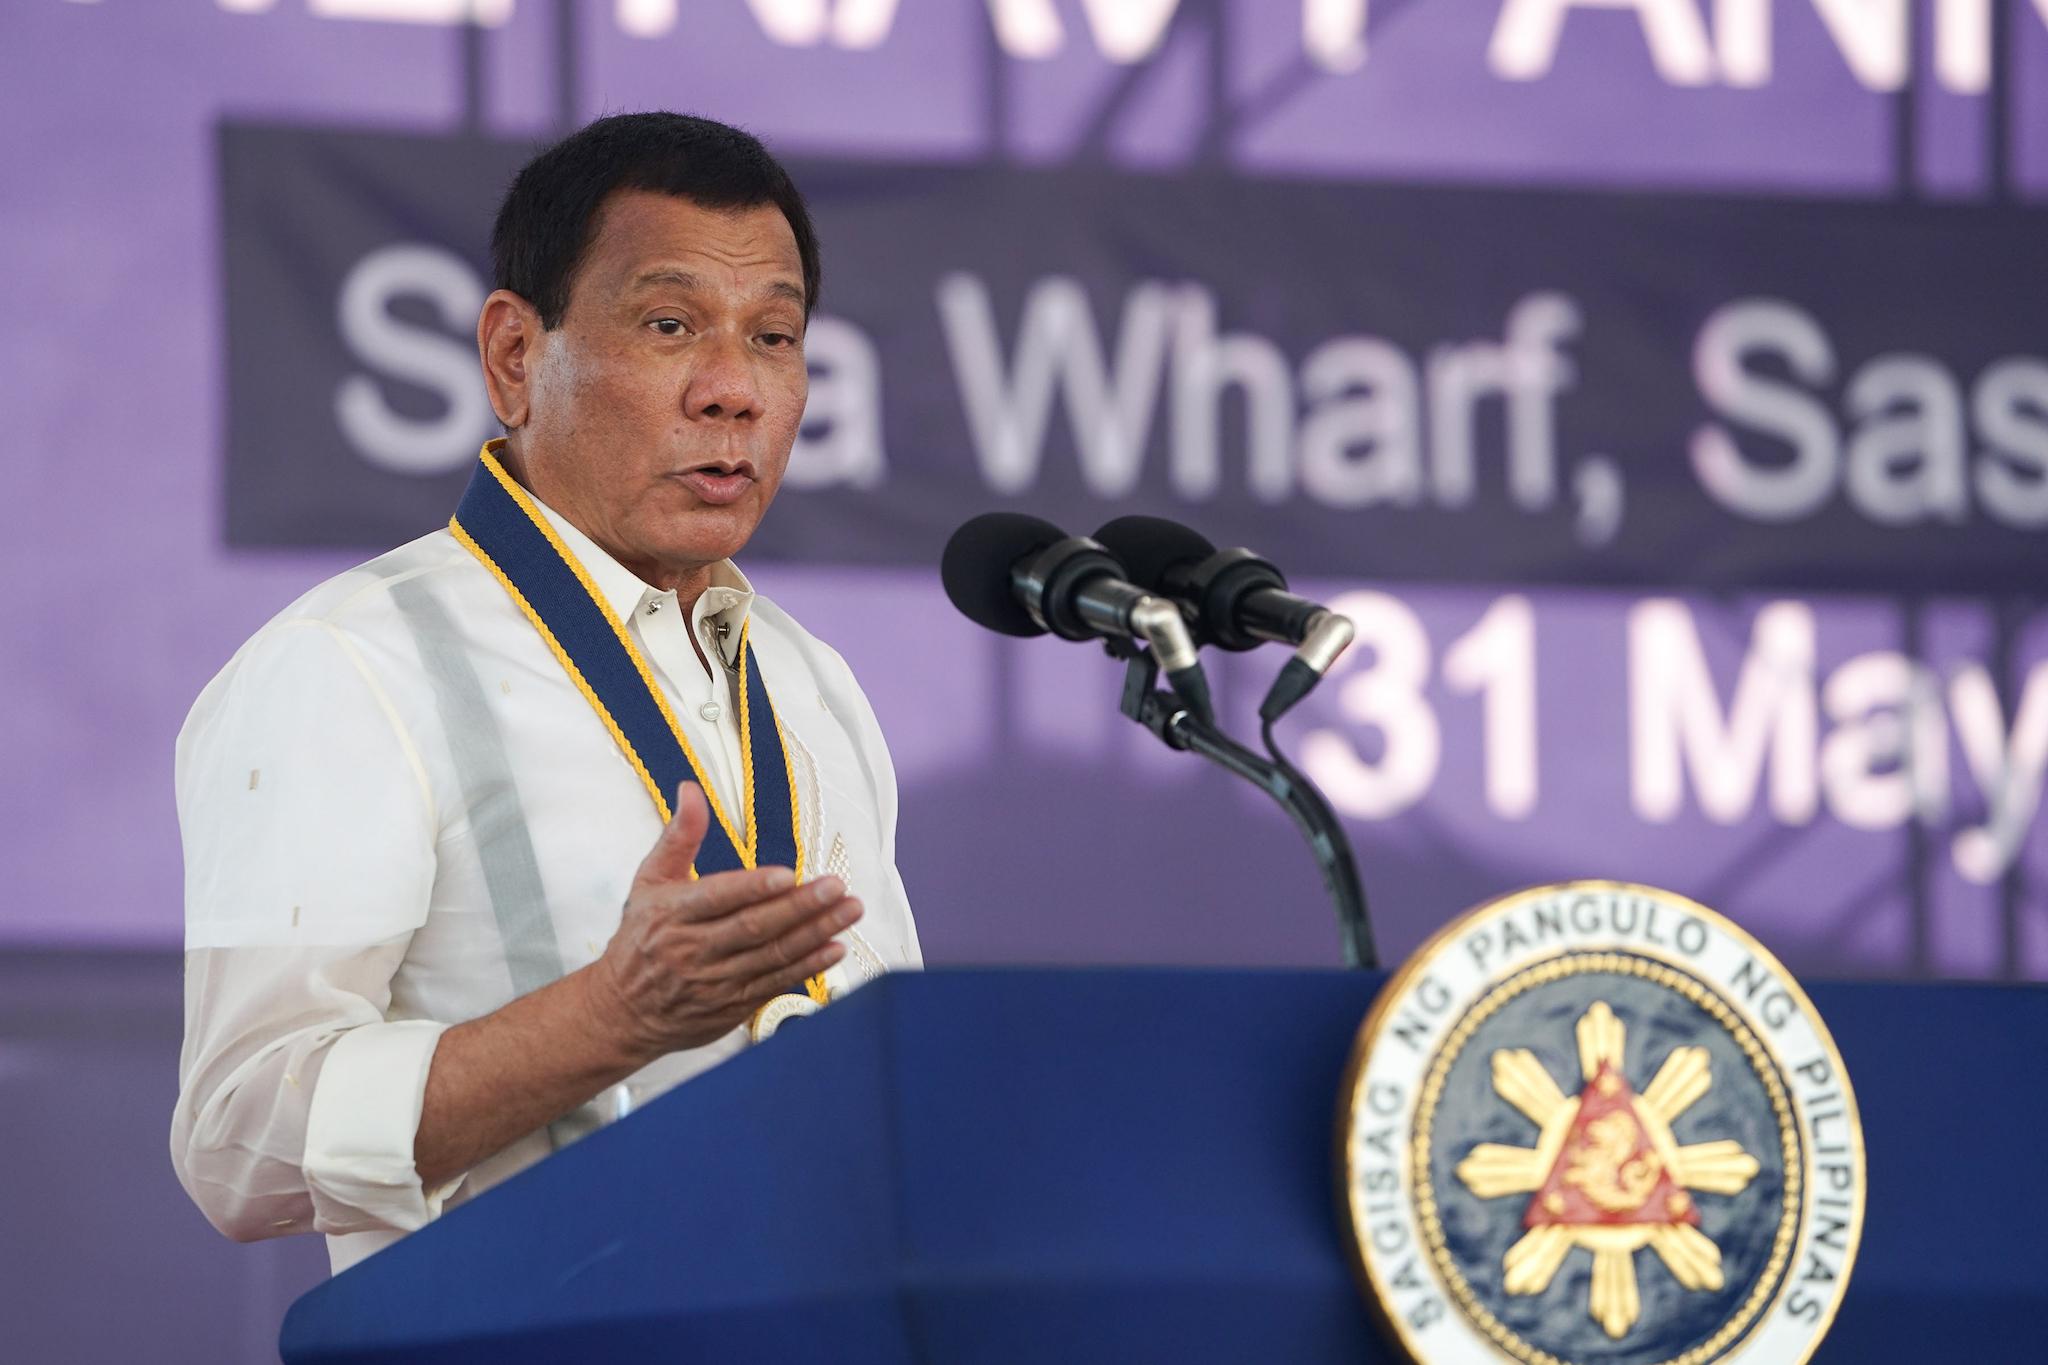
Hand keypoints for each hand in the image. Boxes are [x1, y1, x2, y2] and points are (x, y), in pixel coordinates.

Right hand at [587, 783, 861, 1058]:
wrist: (623, 1012)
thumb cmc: (640, 938)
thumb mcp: (649, 881)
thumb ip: (678, 836)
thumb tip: (691, 790)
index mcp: (672, 913)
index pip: (718, 898)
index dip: (754, 887)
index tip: (788, 875)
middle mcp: (693, 949)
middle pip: (753, 927)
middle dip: (800, 907)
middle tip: (837, 887)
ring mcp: (714, 982)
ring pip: (771, 956)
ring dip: (815, 933)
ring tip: (849, 910)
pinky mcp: (732, 1007)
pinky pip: (776, 983)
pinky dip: (808, 967)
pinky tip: (835, 947)